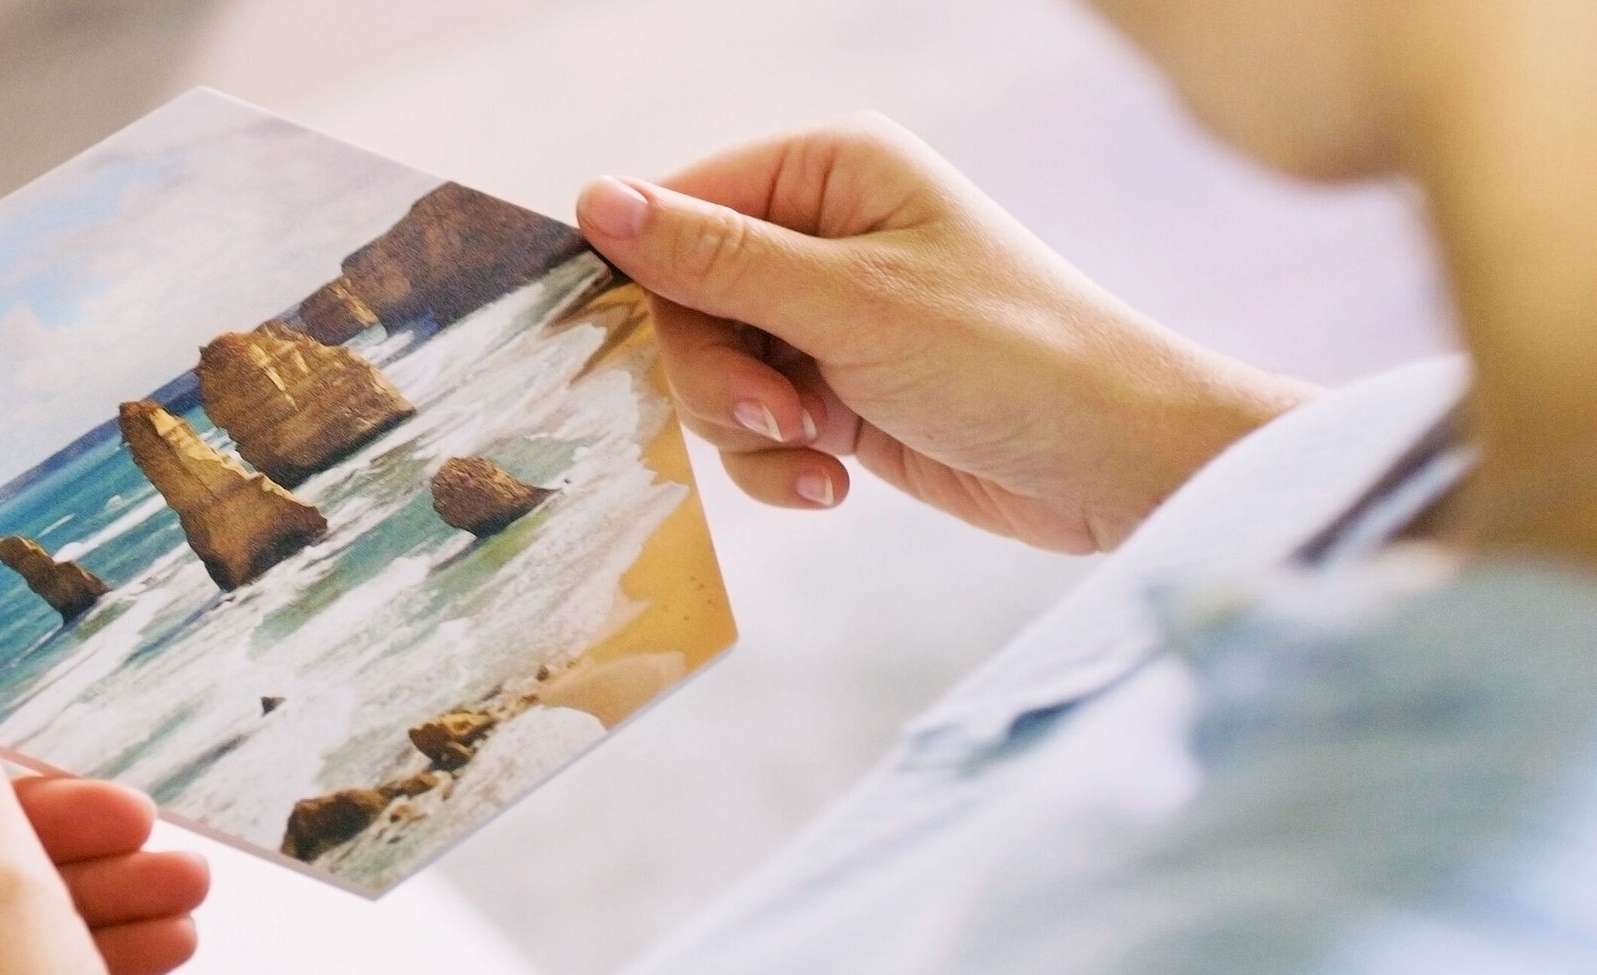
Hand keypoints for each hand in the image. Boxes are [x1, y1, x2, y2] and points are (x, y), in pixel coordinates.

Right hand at [576, 113, 1315, 552]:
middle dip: (713, 375)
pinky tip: (833, 483)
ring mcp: (827, 315)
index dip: (652, 287)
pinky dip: (777, 462)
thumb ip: (713, 258)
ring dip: (748, 428)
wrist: (1120, 463)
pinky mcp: (837, 389)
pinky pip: (753, 425)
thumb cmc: (1011, 358)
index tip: (664, 352)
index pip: (673, 210)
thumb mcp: (848, 306)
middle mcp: (820, 231)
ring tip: (820, 450)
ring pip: (709, 373)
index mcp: (828, 169)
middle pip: (679, 302)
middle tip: (777, 416)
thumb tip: (593, 200)